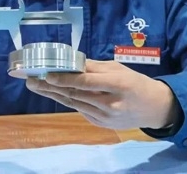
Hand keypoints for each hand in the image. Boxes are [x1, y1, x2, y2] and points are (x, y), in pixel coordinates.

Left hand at [26, 60, 177, 129]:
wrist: (155, 108)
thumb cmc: (137, 83)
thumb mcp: (119, 69)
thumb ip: (95, 67)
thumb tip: (72, 61)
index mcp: (117, 85)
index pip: (86, 82)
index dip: (65, 79)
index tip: (47, 75)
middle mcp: (110, 104)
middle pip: (75, 95)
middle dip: (51, 87)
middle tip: (31, 80)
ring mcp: (105, 117)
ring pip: (74, 104)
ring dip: (53, 95)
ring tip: (36, 86)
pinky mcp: (102, 125)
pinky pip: (81, 110)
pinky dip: (67, 101)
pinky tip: (54, 94)